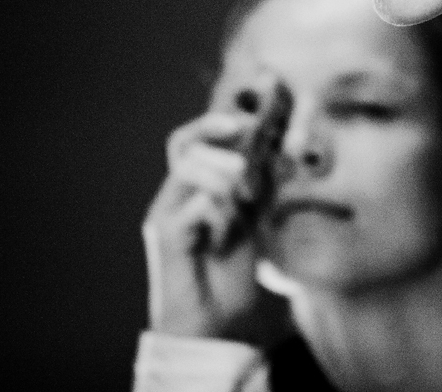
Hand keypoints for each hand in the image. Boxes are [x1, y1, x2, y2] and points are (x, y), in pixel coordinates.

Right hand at [142, 111, 290, 345]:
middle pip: (184, 145)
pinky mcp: (166, 235)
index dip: (211, 122)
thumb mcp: (253, 218)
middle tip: (247, 174)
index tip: (244, 119)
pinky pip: (198, 204)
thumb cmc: (231, 270)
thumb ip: (258, 184)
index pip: (189, 139)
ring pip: (189, 168)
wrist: (215, 321)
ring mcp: (165, 213)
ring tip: (241, 209)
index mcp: (191, 186)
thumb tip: (276, 147)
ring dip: (225, 181)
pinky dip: (222, 216)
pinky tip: (225, 238)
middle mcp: (173, 195)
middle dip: (221, 151)